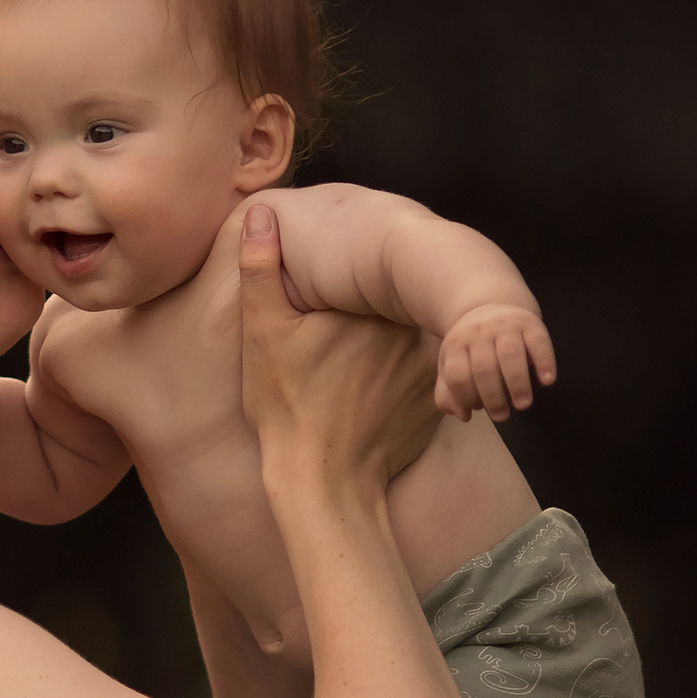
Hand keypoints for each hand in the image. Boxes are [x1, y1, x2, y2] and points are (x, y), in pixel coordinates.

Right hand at [238, 203, 442, 492]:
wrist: (324, 483)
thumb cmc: (288, 409)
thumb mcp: (263, 336)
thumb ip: (261, 271)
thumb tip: (260, 213)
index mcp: (375, 306)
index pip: (374, 272)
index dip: (351, 279)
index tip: (330, 301)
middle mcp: (414, 332)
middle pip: (394, 305)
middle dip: (372, 310)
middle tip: (336, 338)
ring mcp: (430, 370)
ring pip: (410, 339)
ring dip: (391, 343)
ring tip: (354, 364)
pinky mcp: (436, 404)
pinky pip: (422, 376)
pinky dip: (402, 380)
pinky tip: (370, 395)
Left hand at [435, 299, 556, 423]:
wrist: (488, 306)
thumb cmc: (471, 348)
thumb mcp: (450, 365)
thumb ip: (448, 393)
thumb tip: (463, 416)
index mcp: (456, 344)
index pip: (457, 375)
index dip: (466, 397)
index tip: (477, 410)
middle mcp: (479, 333)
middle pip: (484, 368)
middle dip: (493, 397)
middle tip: (501, 416)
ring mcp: (505, 326)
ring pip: (510, 355)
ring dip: (517, 383)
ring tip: (522, 405)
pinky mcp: (530, 323)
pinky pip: (538, 342)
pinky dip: (544, 362)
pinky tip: (547, 381)